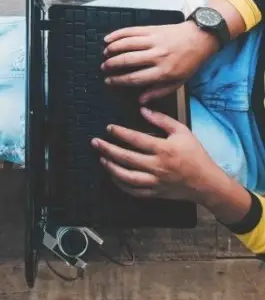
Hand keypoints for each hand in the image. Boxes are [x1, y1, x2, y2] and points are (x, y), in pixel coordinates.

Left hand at [91, 107, 226, 203]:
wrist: (208, 183)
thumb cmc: (196, 155)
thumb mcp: (183, 132)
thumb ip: (163, 120)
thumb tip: (143, 110)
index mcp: (164, 149)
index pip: (136, 139)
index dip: (120, 133)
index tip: (109, 128)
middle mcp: (158, 166)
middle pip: (126, 158)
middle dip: (107, 149)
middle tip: (95, 142)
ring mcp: (156, 181)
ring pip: (127, 177)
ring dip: (111, 168)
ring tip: (101, 159)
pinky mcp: (156, 192)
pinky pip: (134, 191)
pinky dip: (121, 185)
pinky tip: (113, 176)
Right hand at [101, 21, 218, 102]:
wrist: (200, 38)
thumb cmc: (189, 62)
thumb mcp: (178, 82)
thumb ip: (159, 92)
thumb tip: (141, 100)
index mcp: (164, 71)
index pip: (135, 78)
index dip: (118, 80)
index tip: (109, 81)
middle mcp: (157, 56)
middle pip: (127, 60)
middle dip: (111, 64)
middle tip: (104, 67)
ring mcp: (154, 41)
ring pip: (126, 44)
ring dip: (112, 49)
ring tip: (105, 54)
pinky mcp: (152, 30)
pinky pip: (130, 31)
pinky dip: (117, 34)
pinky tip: (108, 39)